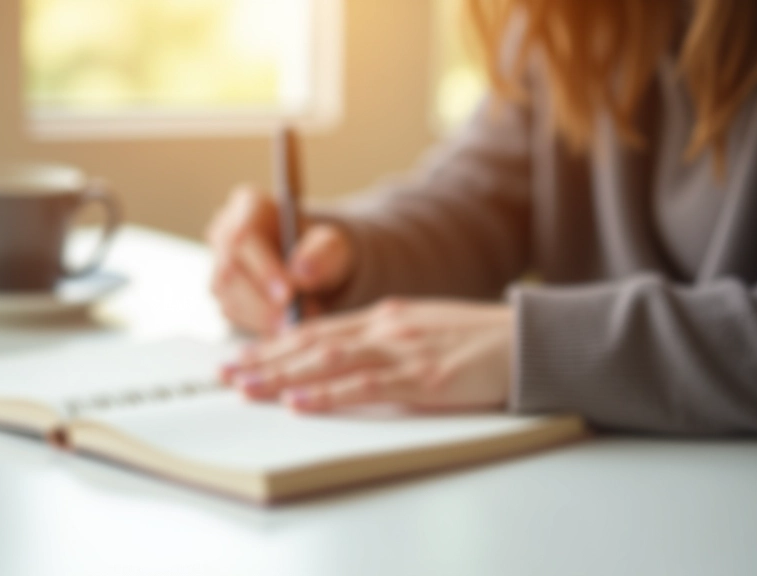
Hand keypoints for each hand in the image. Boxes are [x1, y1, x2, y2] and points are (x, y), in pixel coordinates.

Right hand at [205, 186, 353, 333]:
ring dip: (261, 318)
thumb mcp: (334, 244)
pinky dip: (258, 326)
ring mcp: (219, 264)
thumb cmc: (321, 248)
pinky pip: (232, 315)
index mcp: (249, 206)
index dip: (263, 268)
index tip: (289, 294)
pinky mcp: (222, 293)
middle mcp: (225, 233)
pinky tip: (284, 326)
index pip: (244, 237)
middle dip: (262, 303)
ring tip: (297, 323)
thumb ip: (323, 254)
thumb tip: (301, 274)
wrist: (315, 266)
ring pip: (227, 297)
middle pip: (229, 272)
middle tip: (293, 322)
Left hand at [222, 298, 513, 412]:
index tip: (242, 356)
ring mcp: (404, 351)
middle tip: (226, 374)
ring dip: (283, 376)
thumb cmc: (477, 342)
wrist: (530, 340)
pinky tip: (300, 403)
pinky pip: (367, 387)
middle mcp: (386, 328)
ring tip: (247, 388)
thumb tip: (339, 358)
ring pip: (329, 361)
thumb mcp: (420, 331)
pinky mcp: (425, 379)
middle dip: (264, 360)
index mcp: (384, 316)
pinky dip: (329, 396)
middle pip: (312, 343)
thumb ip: (380, 341)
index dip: (275, 344)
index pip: (317, 329)